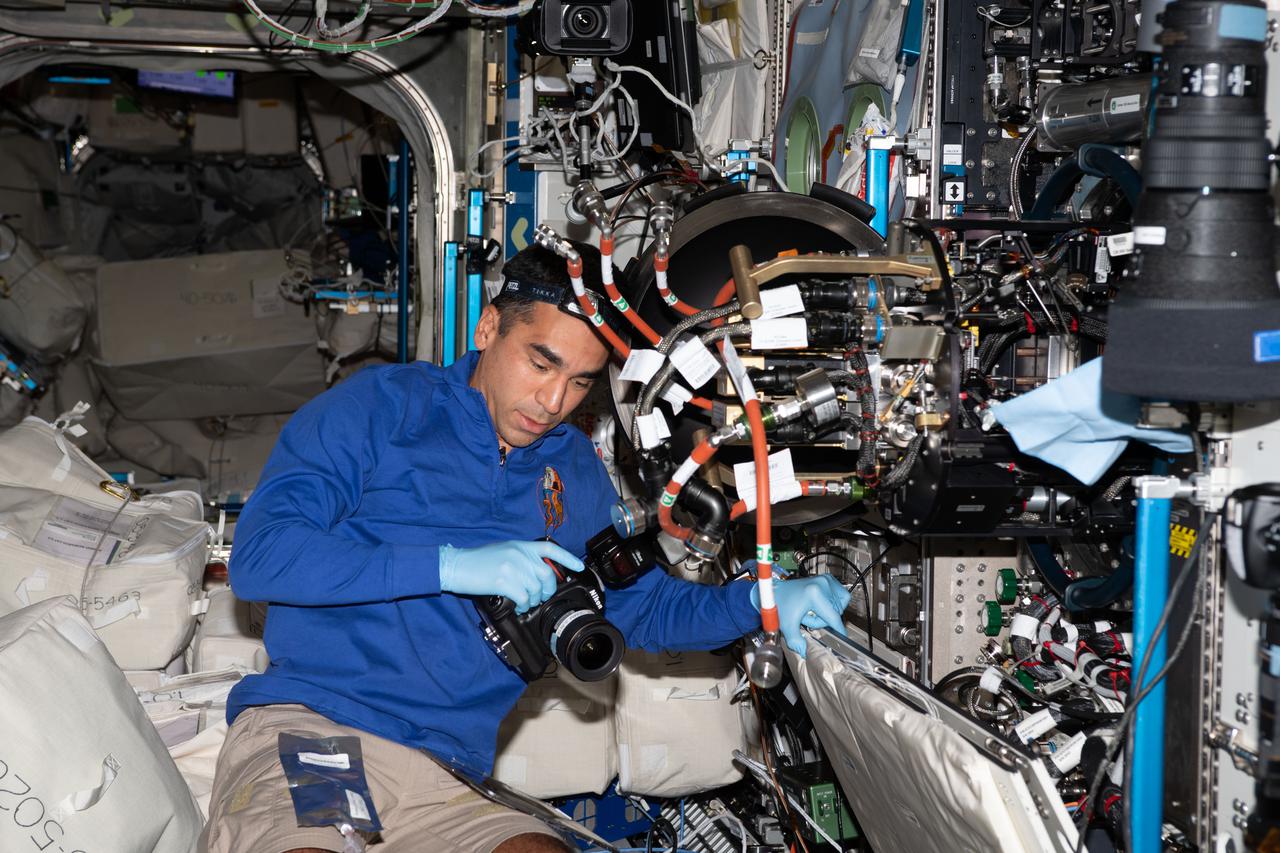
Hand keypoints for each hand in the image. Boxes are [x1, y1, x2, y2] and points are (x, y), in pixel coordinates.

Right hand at [439, 540, 583, 613]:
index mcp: (521, 545)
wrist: (457, 565)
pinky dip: (524, 605)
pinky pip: (524, 598)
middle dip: (547, 589)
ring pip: (536, 589)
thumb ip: (522, 557)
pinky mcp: (504, 581)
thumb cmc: (478, 560)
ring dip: (533, 600)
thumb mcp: (504, 550)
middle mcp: (520, 554)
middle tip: (541, 596)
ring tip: (525, 601)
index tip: (579, 566)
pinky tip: (518, 605)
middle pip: (547, 574)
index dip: (568, 558)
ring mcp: (513, 567)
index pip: (551, 548)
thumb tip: (538, 571)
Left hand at [752, 575, 850, 655]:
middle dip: (822, 620)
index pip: (833, 617)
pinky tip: (821, 605)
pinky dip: (834, 603)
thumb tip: (806, 652)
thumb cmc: (780, 604)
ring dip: (828, 612)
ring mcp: (825, 579)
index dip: (838, 630)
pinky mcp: (827, 578)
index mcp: (814, 593)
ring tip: (813, 611)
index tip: (842, 639)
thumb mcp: (787, 625)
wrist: (775, 591)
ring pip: (839, 605)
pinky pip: (841, 595)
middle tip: (807, 617)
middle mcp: (822, 584)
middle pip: (835, 613)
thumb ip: (796, 641)